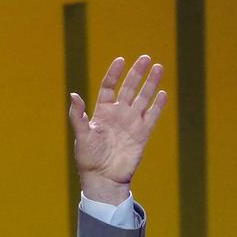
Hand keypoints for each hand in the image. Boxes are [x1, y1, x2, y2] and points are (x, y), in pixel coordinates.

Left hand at [68, 55, 166, 204]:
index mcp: (102, 112)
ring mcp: (131, 123)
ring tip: (159, 67)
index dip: (115, 73)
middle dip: (137, 73)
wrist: (103, 178)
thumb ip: (78, 115)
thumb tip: (73, 94)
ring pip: (143, 98)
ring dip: (151, 83)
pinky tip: (163, 93)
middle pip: (129, 88)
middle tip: (146, 58)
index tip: (121, 60)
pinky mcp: (142, 134)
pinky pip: (152, 116)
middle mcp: (118, 114)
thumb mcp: (81, 135)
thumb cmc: (88, 158)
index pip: (109, 87)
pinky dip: (158, 105)